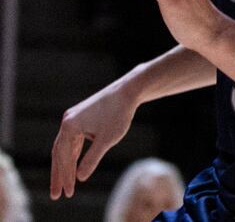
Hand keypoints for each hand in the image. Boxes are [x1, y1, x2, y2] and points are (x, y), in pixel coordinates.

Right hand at [51, 80, 136, 198]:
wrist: (128, 91)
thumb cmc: (119, 114)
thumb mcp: (107, 140)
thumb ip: (92, 159)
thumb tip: (80, 178)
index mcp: (69, 126)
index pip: (64, 157)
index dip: (65, 176)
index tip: (67, 193)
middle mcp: (67, 121)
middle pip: (58, 153)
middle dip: (58, 175)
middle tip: (56, 195)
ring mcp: (72, 119)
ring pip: (65, 148)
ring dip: (64, 166)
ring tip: (63, 184)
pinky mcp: (79, 119)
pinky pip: (73, 141)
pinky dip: (73, 155)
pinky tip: (73, 167)